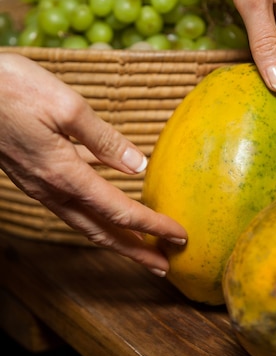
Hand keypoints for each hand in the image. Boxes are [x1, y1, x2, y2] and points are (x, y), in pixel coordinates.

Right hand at [0, 53, 186, 275]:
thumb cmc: (12, 88)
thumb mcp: (67, 107)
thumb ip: (103, 139)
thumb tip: (137, 164)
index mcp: (63, 173)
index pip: (118, 210)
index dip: (151, 226)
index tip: (178, 237)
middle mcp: (50, 187)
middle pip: (100, 231)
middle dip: (134, 251)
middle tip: (163, 266)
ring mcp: (39, 183)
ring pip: (84, 221)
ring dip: (115, 237)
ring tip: (141, 246)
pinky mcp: (32, 173)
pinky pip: (70, 202)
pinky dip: (95, 211)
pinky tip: (108, 197)